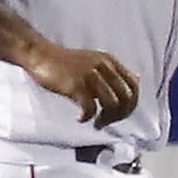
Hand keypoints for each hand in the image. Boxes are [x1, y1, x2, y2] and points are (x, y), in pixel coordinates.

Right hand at [23, 41, 140, 129]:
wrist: (41, 55)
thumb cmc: (66, 62)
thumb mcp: (95, 60)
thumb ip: (114, 70)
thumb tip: (136, 80)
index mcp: (110, 61)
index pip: (134, 86)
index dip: (131, 105)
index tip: (119, 114)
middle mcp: (103, 67)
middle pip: (126, 98)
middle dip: (120, 115)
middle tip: (107, 121)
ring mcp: (90, 76)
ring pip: (112, 105)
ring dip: (106, 119)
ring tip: (96, 123)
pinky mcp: (76, 85)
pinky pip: (91, 108)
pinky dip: (87, 117)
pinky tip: (80, 118)